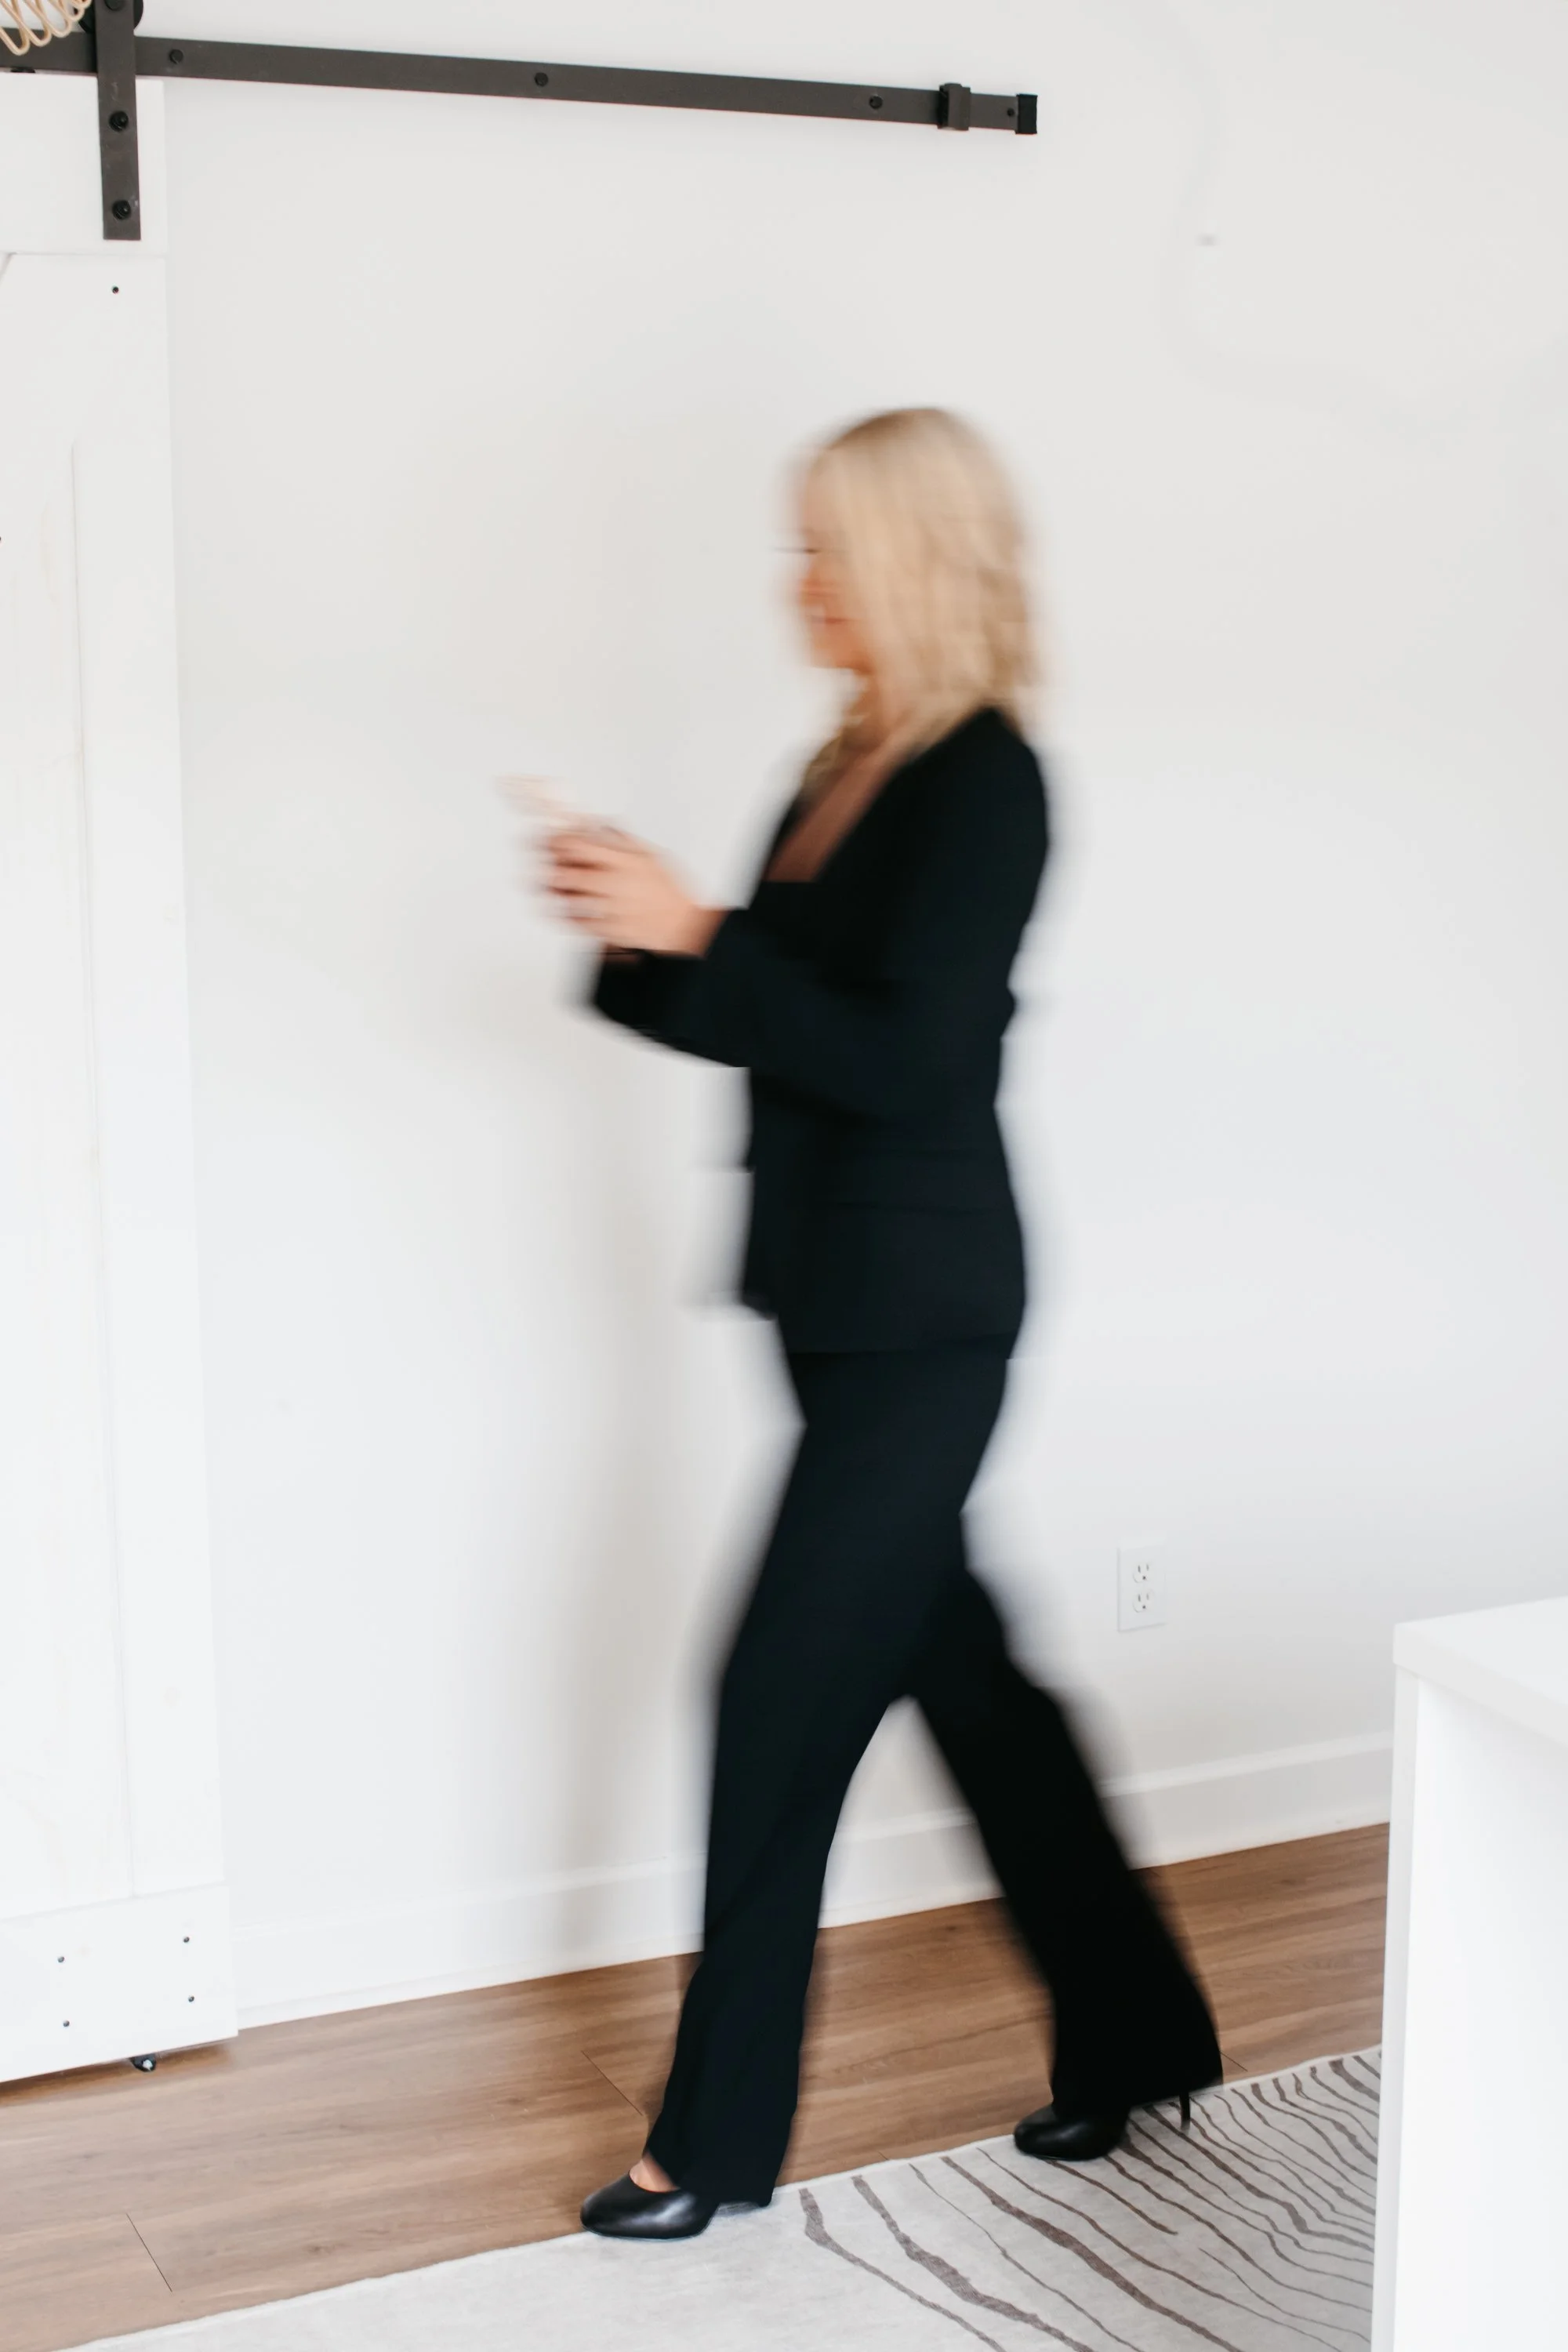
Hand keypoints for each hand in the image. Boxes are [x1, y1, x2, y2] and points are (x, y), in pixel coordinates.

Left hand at [543, 827, 722, 955]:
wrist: (683, 926)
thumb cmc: (668, 891)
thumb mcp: (648, 854)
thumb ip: (620, 839)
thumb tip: (596, 825)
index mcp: (623, 861)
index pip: (577, 847)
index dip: (557, 841)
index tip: (549, 839)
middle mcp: (613, 884)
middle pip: (566, 874)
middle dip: (548, 867)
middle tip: (543, 863)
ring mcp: (609, 909)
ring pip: (567, 901)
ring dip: (551, 892)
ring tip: (546, 885)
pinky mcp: (607, 931)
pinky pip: (576, 923)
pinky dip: (563, 915)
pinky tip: (561, 908)